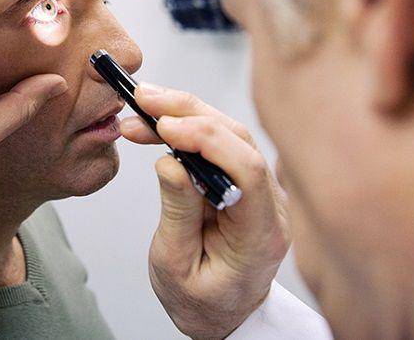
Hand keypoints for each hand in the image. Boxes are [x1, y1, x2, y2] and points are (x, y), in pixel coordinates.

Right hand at [120, 83, 289, 338]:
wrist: (223, 314)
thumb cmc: (201, 300)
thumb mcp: (175, 265)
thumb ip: (178, 213)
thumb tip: (171, 162)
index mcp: (260, 235)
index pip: (247, 170)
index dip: (207, 140)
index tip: (166, 129)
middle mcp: (271, 206)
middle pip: (239, 140)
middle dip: (189, 113)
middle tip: (144, 100)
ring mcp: (263, 191)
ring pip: (231, 134)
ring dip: (185, 114)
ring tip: (142, 108)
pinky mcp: (247, 182)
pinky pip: (222, 144)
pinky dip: (189, 128)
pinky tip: (159, 124)